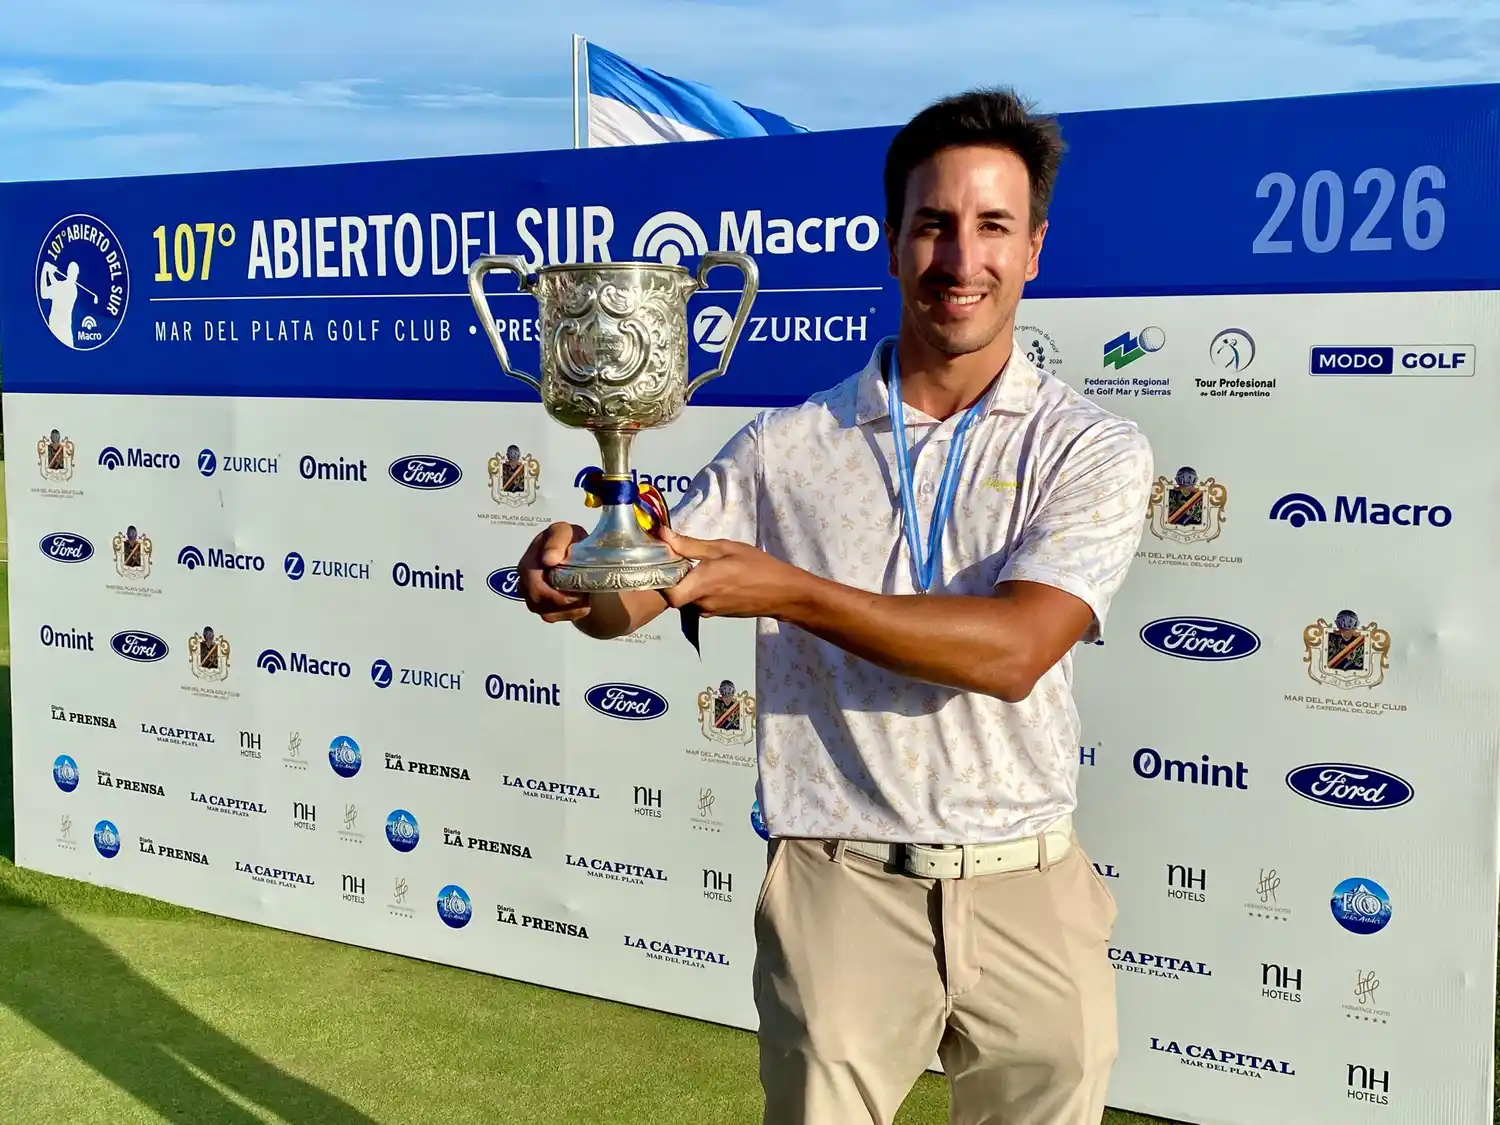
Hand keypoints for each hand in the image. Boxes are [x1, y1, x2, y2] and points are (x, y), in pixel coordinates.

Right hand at [517, 522, 590, 622]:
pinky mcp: (545, 610)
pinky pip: (558, 617)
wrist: (577, 554)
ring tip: (584, 592)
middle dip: (564, 601)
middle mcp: (526, 584)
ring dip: (571, 607)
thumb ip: (556, 541)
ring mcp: (533, 599)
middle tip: (584, 593)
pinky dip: (574, 611)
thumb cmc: (568, 541)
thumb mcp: (565, 532)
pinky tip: (582, 599)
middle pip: (539, 603)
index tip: (575, 589)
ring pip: (549, 614)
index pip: (533, 585)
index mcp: (528, 564)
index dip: (553, 592)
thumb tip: (548, 560)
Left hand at [654, 526, 808, 618]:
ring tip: (704, 566)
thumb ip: (691, 545)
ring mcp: (711, 611)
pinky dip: (701, 590)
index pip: (667, 593)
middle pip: (676, 594)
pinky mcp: (719, 614)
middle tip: (683, 559)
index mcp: (702, 584)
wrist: (783, 593)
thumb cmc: (757, 566)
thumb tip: (662, 535)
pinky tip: (717, 578)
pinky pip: (701, 602)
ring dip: (690, 584)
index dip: (661, 579)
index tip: (664, 561)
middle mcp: (702, 602)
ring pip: (688, 598)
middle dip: (676, 578)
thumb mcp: (725, 548)